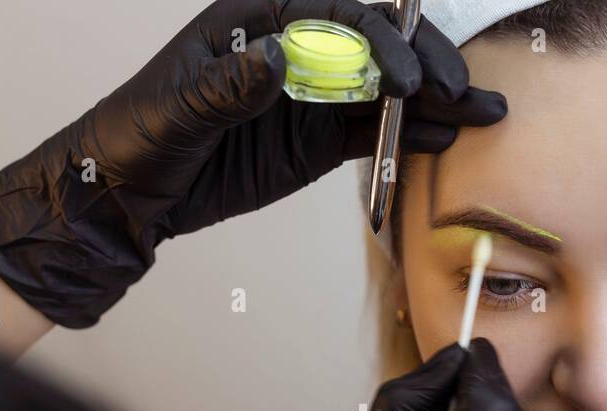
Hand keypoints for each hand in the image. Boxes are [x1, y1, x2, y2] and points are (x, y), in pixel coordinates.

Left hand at [0, 0, 506, 327]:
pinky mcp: (314, 142)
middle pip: (371, 44)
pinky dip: (408, 138)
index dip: (377, 38)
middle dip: (422, 62)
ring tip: (484, 113)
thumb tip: (281, 56)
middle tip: (461, 91)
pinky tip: (447, 140)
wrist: (123, 196)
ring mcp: (307, 98)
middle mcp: (291, 50)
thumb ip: (227, 85)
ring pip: (382, 90)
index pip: (332, 14)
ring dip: (434, 101)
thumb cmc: (132, 137)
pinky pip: (370, 133)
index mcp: (254, 21)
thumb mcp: (173, 111)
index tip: (405, 77)